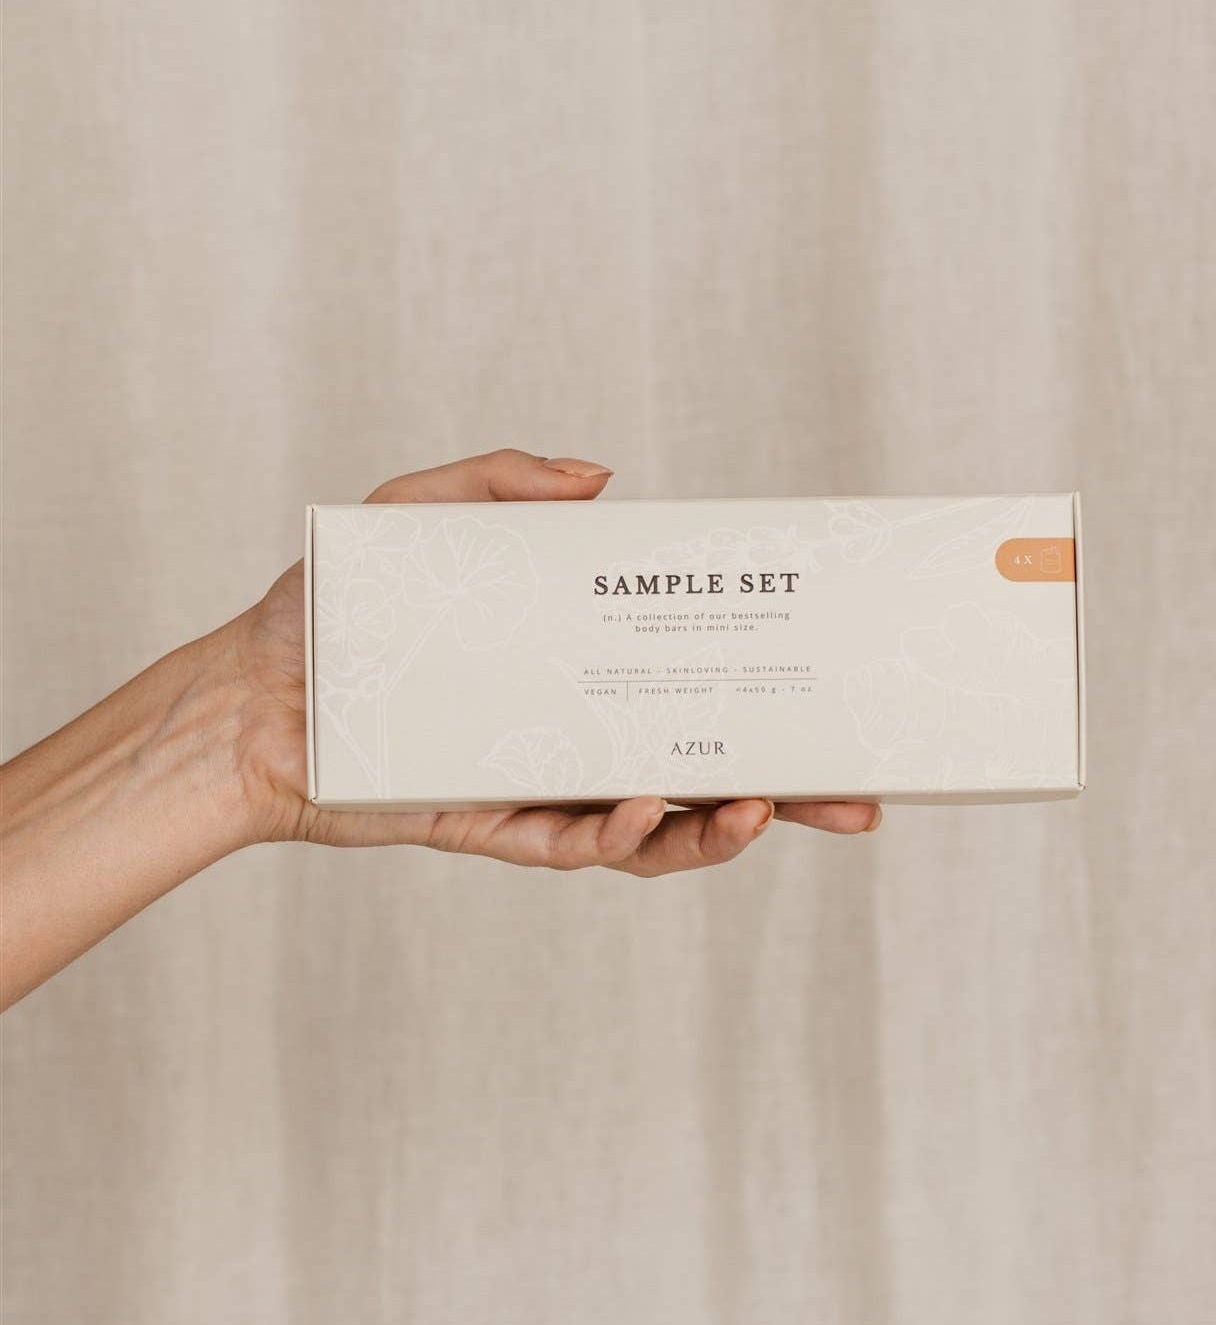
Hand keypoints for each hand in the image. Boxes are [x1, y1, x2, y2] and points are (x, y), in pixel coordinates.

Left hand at [228, 448, 882, 876]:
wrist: (248, 691)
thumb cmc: (335, 607)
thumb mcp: (420, 516)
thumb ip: (503, 484)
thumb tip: (605, 479)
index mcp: (579, 671)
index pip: (691, 689)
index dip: (764, 698)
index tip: (833, 692)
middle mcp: (574, 736)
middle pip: (699, 773)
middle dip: (784, 793)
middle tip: (858, 799)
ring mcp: (540, 787)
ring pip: (652, 829)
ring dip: (716, 827)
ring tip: (760, 805)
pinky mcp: (493, 826)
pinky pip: (574, 844)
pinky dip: (624, 832)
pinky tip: (654, 800)